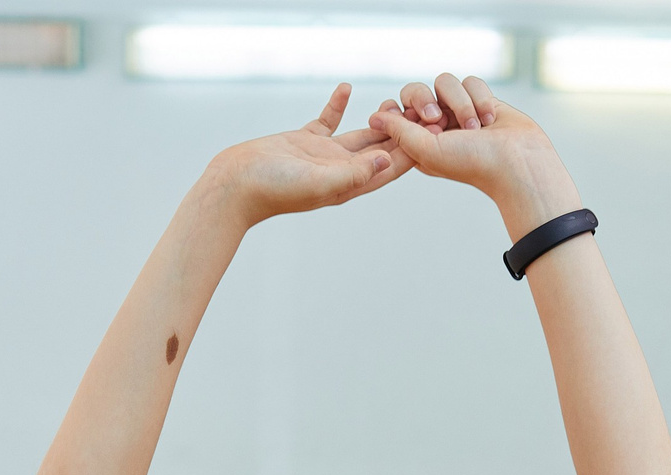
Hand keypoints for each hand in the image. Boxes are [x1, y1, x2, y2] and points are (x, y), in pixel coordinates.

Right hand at [204, 84, 410, 227]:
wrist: (235, 185)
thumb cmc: (274, 190)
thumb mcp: (320, 183)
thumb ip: (354, 173)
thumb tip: (387, 160)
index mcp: (348, 185)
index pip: (389, 167)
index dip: (414, 151)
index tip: (434, 134)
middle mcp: (340, 171)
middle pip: (381, 149)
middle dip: (404, 133)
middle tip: (426, 111)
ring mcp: (323, 156)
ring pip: (360, 134)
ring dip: (380, 119)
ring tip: (398, 100)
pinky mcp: (304, 141)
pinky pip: (327, 120)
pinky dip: (338, 105)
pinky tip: (347, 88)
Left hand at [370, 74, 581, 237]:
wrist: (517, 161)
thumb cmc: (474, 163)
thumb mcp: (428, 150)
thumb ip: (400, 131)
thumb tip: (374, 116)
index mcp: (419, 142)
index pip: (395, 112)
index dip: (395, 109)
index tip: (396, 110)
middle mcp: (437, 125)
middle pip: (416, 90)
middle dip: (424, 99)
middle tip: (437, 118)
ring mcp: (459, 111)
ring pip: (445, 82)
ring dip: (460, 102)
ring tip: (475, 126)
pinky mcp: (481, 100)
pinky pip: (471, 81)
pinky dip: (481, 97)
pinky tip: (490, 119)